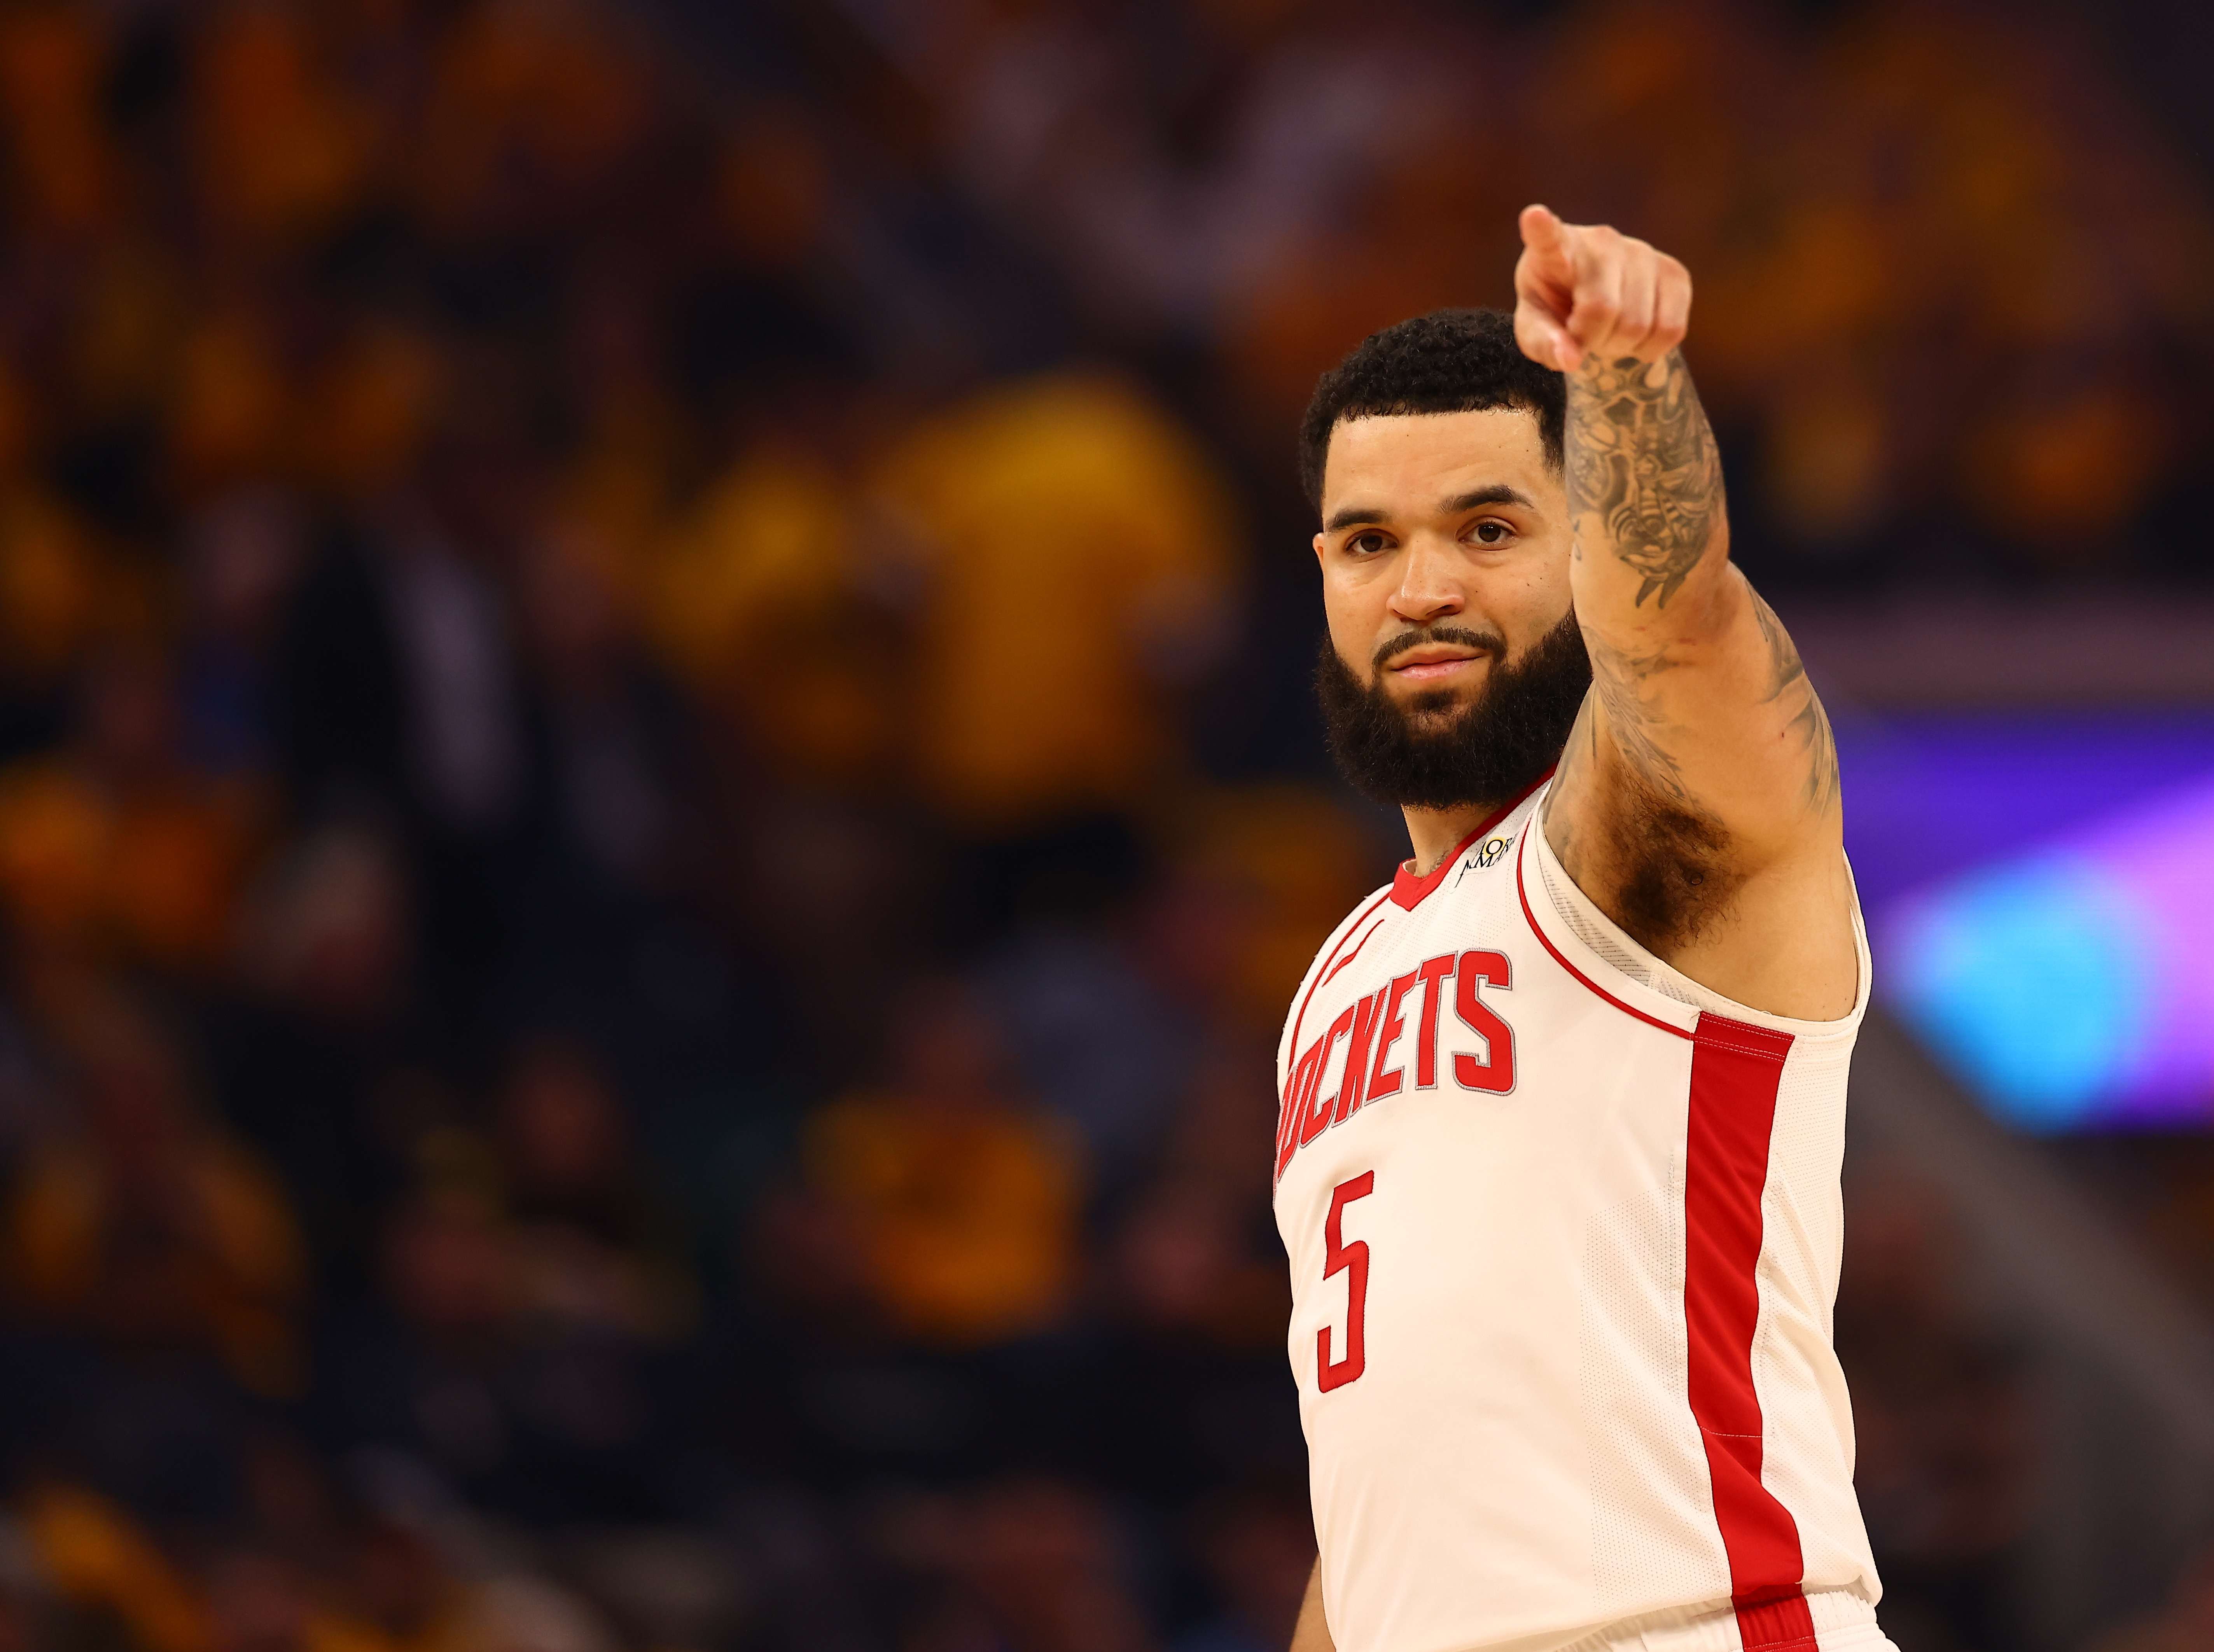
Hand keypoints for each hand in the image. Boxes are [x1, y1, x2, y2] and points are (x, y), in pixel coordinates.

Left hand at [1513, 204, 1690, 372]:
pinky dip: (1650, 349)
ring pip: (1639, 324)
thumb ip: (1544, 343)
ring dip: (1620, 346)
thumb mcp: (1535, 329)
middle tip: (1584, 336)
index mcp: (1554, 251)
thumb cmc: (1556, 313)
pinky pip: (1671, 330)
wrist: (1597, 307)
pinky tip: (1634, 335)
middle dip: (1593, 340)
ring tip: (1607, 332)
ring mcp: (1642, 252)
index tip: (1533, 216)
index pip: (1548, 238)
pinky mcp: (1674, 271)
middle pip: (1603, 309)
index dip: (1541, 229)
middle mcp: (1602, 241)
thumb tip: (1571, 359)